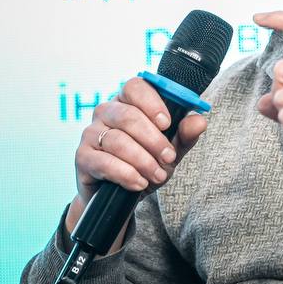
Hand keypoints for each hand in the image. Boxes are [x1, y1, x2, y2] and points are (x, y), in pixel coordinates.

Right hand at [66, 76, 207, 248]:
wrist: (121, 197)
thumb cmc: (145, 164)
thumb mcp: (170, 151)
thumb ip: (184, 136)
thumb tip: (199, 120)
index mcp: (128, 102)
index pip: (135, 86)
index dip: (151, 102)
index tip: (167, 123)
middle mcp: (106, 112)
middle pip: (128, 116)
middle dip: (153, 140)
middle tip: (169, 158)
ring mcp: (91, 134)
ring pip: (118, 140)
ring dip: (143, 161)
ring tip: (158, 176)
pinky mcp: (83, 157)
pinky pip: (104, 162)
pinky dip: (126, 174)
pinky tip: (139, 183)